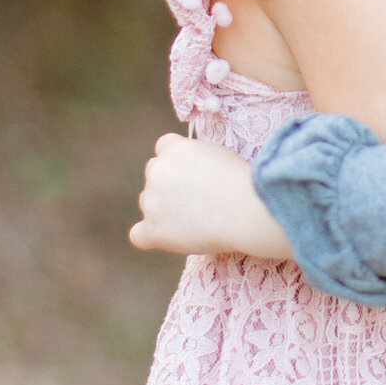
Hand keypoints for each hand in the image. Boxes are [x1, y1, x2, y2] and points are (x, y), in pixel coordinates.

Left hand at [129, 134, 293, 259]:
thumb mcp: (220, 155)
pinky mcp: (154, 229)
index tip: (194, 173)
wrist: (246, 209)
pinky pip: (138, 235)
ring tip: (197, 219)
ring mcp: (152, 201)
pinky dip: (149, 236)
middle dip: (169, 183)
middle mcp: (157, 171)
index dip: (178, 160)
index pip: (164, 147)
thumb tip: (192, 174)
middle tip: (197, 199)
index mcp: (174, 149)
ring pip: (148, 203)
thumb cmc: (244, 182)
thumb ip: (197, 161)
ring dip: (163, 209)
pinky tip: (166, 237)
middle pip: (154, 174)